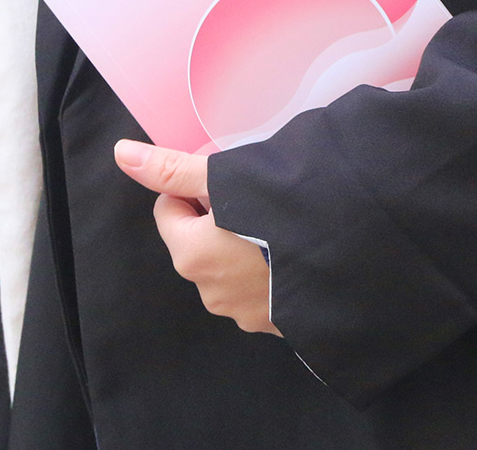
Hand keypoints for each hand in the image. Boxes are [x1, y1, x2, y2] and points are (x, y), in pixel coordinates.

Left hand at [114, 139, 281, 335]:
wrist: (356, 257)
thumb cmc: (285, 212)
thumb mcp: (226, 179)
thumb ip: (173, 168)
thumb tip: (120, 153)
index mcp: (191, 255)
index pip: (171, 206)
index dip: (196, 185)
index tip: (230, 179)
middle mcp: (211, 292)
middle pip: (199, 236)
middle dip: (220, 214)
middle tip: (259, 196)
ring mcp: (247, 313)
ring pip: (231, 261)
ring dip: (246, 241)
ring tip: (282, 222)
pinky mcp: (280, 322)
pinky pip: (262, 284)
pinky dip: (271, 266)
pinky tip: (297, 247)